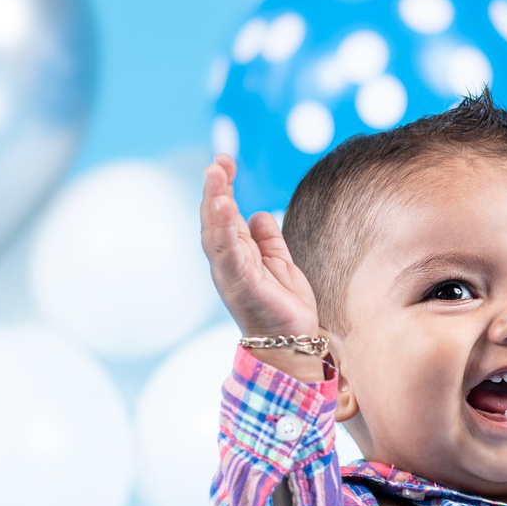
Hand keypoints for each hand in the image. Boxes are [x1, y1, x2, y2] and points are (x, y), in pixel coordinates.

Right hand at [199, 155, 320, 338]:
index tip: (225, 161)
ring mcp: (231, 274)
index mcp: (237, 255)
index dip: (223, 188)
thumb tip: (258, 214)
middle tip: (217, 161)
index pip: (225, 215)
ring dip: (214, 202)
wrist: (292, 344)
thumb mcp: (280, 263)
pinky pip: (230, 253)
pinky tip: (224, 206)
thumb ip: (268, 239)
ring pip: (216, 233)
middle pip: (214, 219)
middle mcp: (228, 263)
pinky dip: (225, 229)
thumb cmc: (283, 308)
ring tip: (215, 175)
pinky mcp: (241, 285)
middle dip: (214, 189)